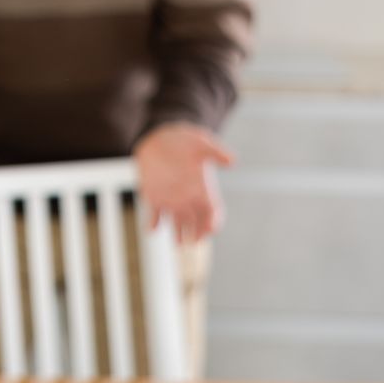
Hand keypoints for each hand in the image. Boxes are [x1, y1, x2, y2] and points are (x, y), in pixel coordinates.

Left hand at [134, 122, 234, 243]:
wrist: (161, 137)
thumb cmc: (185, 140)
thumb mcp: (202, 143)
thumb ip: (215, 152)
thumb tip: (232, 160)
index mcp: (203, 188)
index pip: (212, 211)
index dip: (213, 221)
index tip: (211, 229)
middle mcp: (189, 197)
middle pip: (196, 222)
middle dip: (196, 234)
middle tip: (193, 243)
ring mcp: (171, 198)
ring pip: (177, 222)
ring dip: (178, 234)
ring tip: (179, 245)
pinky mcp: (153, 196)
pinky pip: (154, 214)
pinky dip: (153, 223)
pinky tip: (151, 230)